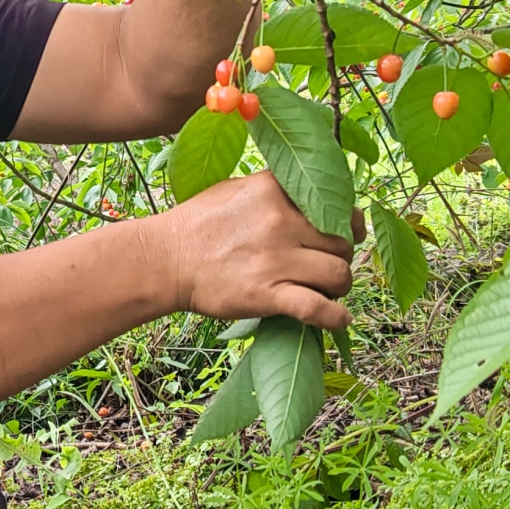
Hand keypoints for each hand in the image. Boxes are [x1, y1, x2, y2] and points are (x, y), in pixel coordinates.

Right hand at [155, 171, 353, 328]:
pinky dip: (335, 317)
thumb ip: (274, 190)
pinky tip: (339, 319)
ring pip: (339, 274)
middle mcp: (282, 221)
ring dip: (340, 286)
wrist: (164, 259)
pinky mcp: (267, 294)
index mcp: (275, 190)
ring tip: (328, 291)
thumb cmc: (196, 224)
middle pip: (342, 242)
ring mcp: (276, 259)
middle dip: (341, 258)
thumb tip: (306, 198)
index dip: (345, 224)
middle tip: (327, 268)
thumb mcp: (236, 190)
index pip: (334, 205)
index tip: (342, 235)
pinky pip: (319, 308)